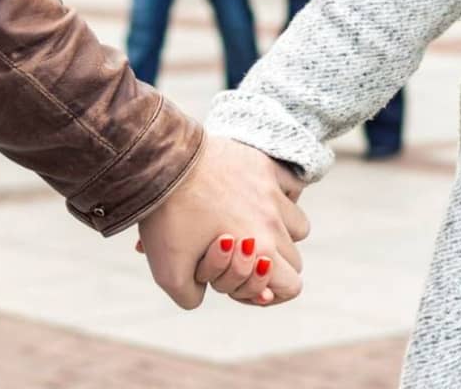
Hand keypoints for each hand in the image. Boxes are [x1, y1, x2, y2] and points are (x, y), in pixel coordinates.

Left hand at [135, 136, 307, 308]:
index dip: (265, 292)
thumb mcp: (168, 274)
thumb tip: (205, 294)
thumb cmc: (165, 218)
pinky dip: (282, 195)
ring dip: (279, 232)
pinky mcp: (263, 165)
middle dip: (269, 265)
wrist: (161, 163)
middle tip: (234, 256)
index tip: (236, 284)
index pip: (291, 287)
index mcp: (260, 251)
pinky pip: (292, 185)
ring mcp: (272, 191)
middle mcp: (274, 222)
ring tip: (247, 227)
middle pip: (294, 259)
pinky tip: (256, 197)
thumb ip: (192, 298)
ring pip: (298, 224)